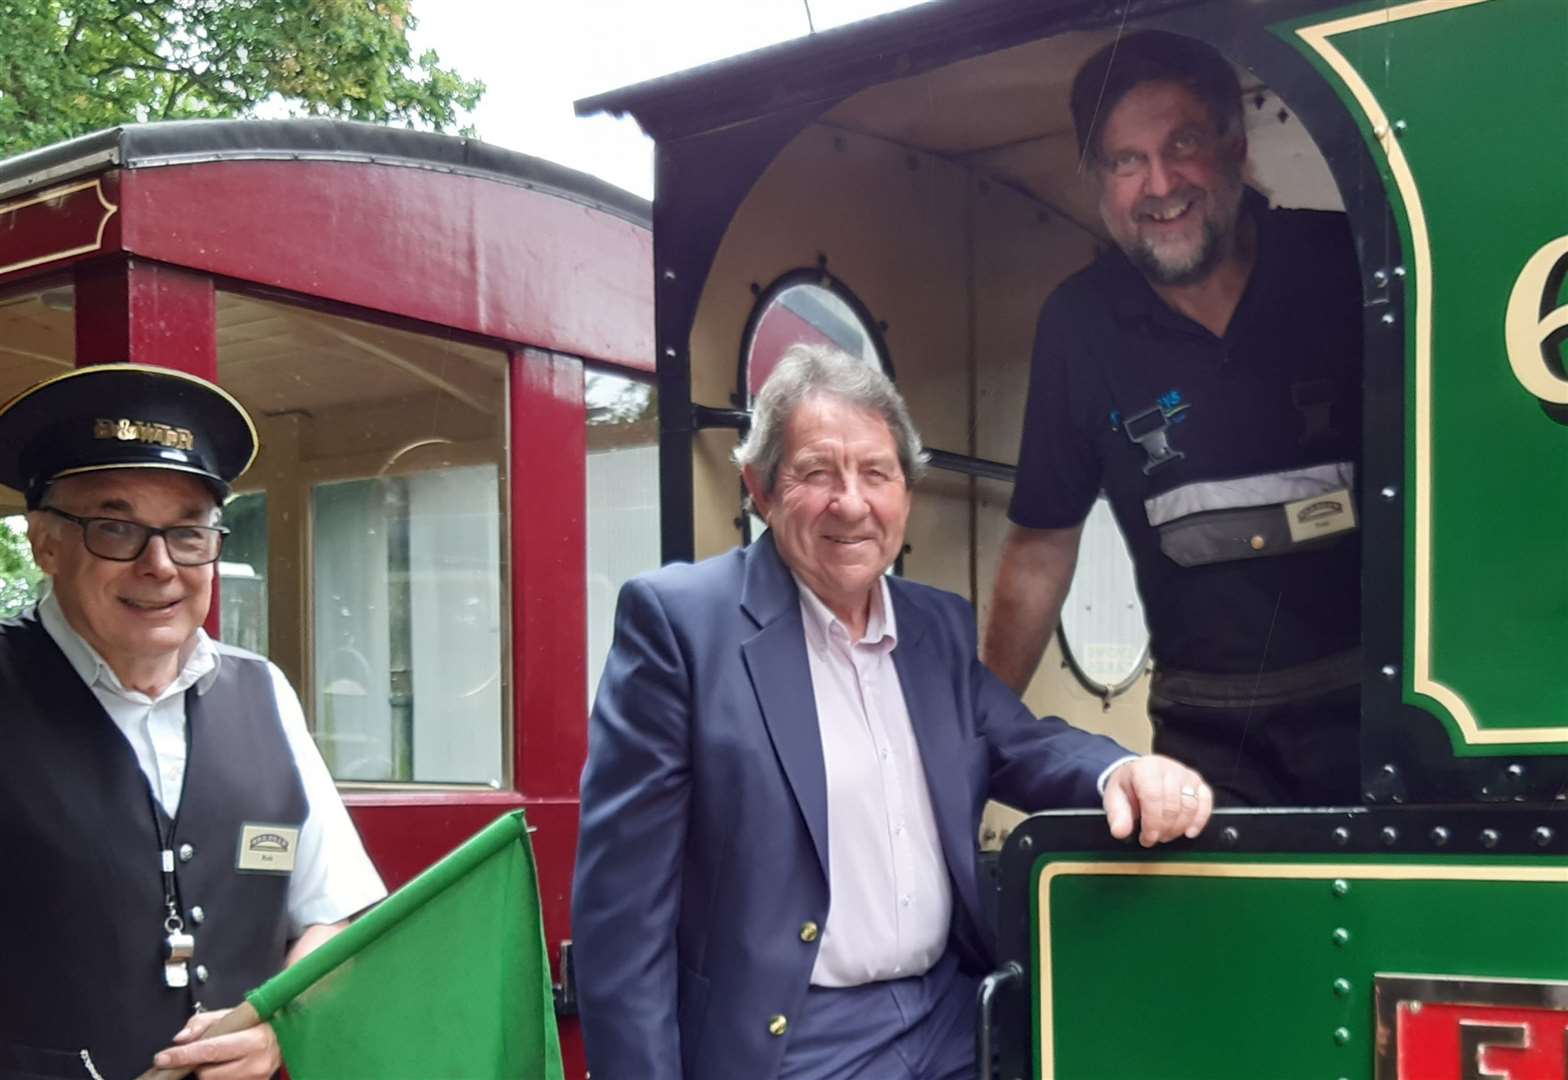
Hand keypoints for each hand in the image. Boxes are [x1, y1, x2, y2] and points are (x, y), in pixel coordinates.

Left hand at [152, 1009, 280, 1079]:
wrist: (286, 1039)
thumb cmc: (256, 1024)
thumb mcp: (231, 1015)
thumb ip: (203, 1023)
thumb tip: (179, 1039)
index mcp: (253, 1040)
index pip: (210, 1049)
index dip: (183, 1055)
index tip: (161, 1058)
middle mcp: (256, 1063)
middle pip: (207, 1073)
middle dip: (199, 1064)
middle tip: (205, 1053)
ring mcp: (256, 1079)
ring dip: (208, 1072)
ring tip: (220, 1060)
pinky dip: (218, 1077)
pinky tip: (226, 1068)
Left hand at [1102, 755, 1211, 846]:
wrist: (1138, 774)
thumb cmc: (1128, 786)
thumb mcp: (1114, 798)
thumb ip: (1117, 815)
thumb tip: (1120, 831)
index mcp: (1145, 768)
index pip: (1153, 796)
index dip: (1152, 822)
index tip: (1147, 838)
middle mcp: (1167, 767)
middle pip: (1173, 804)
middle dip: (1164, 828)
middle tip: (1154, 839)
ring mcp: (1185, 774)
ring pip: (1190, 806)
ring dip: (1179, 827)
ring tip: (1166, 835)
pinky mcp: (1197, 782)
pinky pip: (1206, 802)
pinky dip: (1200, 820)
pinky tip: (1189, 832)